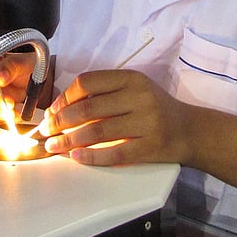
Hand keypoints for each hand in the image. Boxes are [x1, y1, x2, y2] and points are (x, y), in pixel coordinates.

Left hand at [39, 69, 192, 166]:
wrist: (191, 130)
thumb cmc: (156, 109)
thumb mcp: (135, 90)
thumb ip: (105, 94)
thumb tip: (63, 108)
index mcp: (132, 79)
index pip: (88, 83)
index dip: (64, 98)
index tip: (52, 111)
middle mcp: (140, 97)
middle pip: (88, 109)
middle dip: (60, 122)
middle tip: (45, 131)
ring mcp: (147, 123)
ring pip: (97, 132)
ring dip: (69, 141)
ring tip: (54, 146)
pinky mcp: (150, 147)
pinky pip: (114, 154)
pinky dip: (91, 157)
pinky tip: (75, 157)